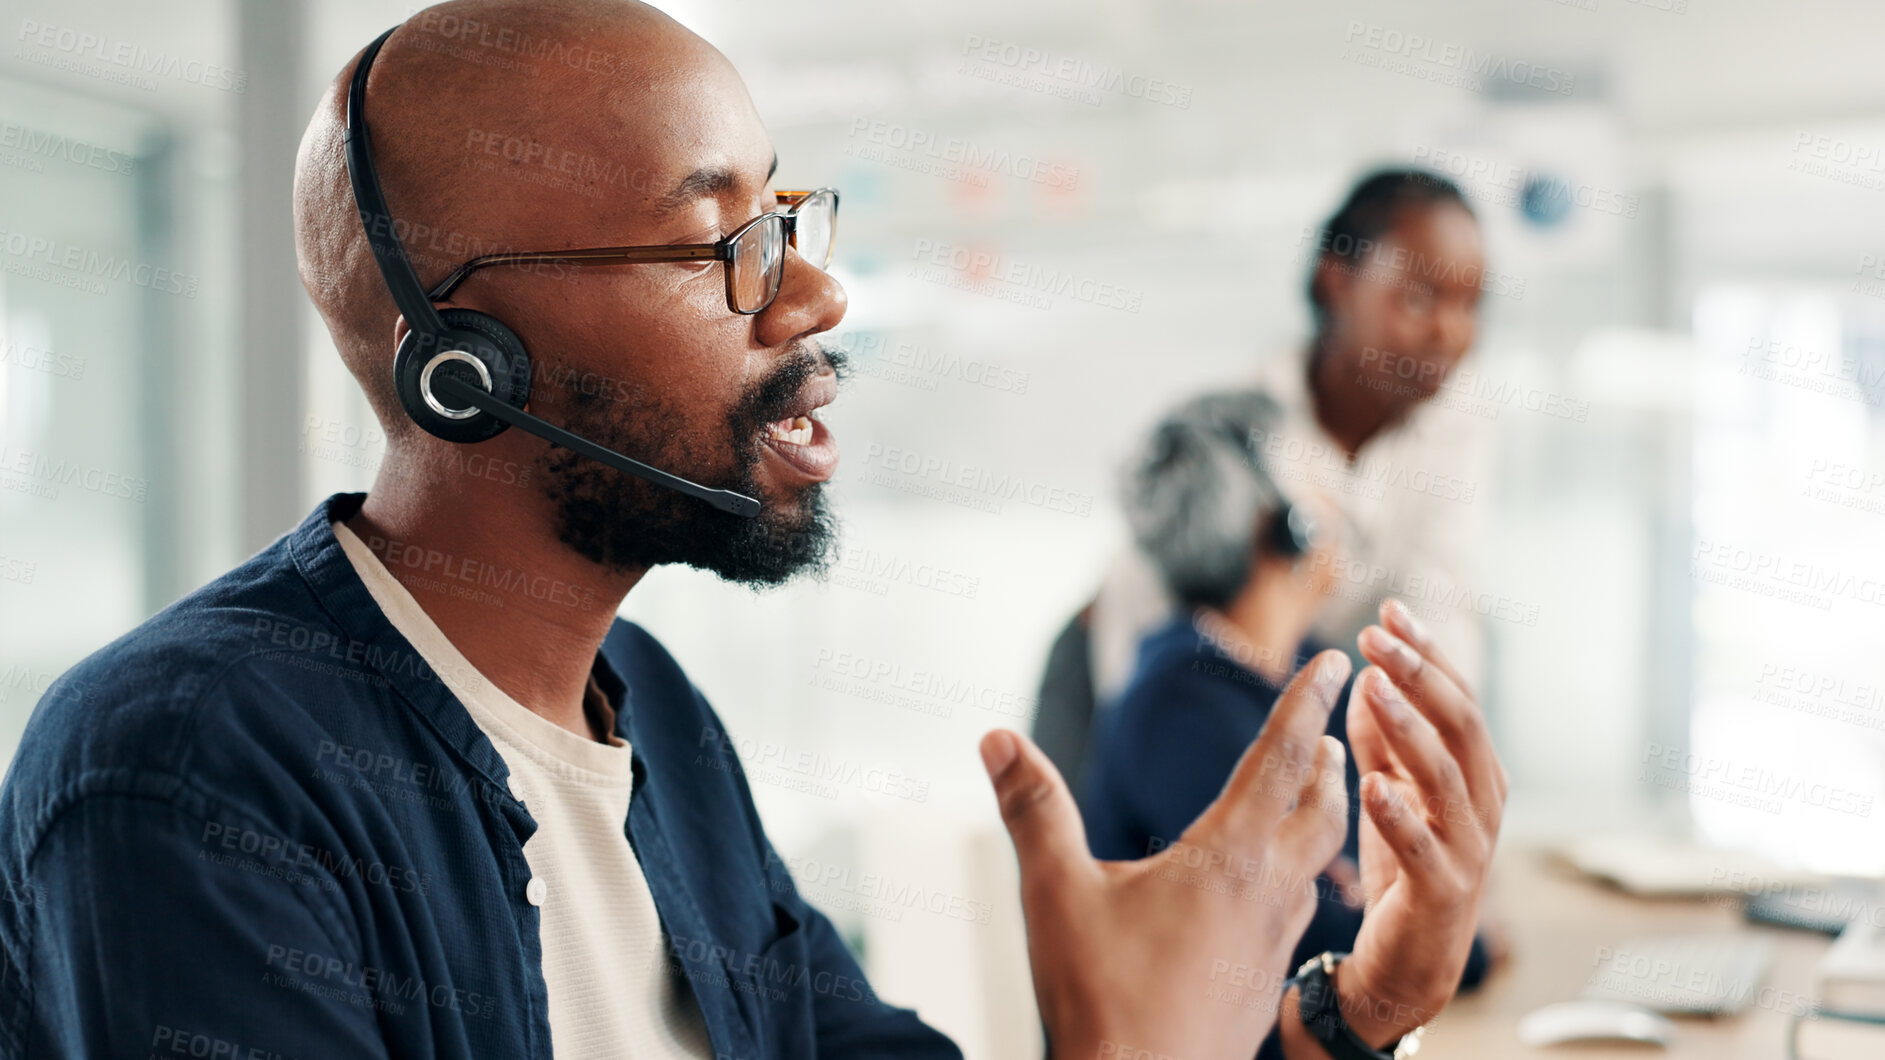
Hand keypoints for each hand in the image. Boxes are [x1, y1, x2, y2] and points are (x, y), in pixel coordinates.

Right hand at [982, 651, 1355, 1058]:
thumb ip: (1033, 811)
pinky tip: (1282, 887)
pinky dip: (1306, 870)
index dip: (1306, 702)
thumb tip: (997, 738)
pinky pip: (1303, 908)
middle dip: (1330, 756)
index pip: (1280, 759)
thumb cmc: (1102, 999)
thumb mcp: (1055, 895)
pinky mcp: (1265, 980)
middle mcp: (1267, 893)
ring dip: (1326, 813)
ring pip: (1320, 860)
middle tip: (1339, 720)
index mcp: (1227, 858)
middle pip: (1321, 807)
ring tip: (1322, 790)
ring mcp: (1275, 942)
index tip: (1334, 659)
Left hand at [1327, 599, 1507, 1047]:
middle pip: (1461, 725)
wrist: (1409, 961)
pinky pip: (1423, 847)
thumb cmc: (1403, 865)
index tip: (1388, 608)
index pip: (1456, 697)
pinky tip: (1372, 785)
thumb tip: (1368, 677)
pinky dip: (1399, 814)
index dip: (1426, 651)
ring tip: (1374, 689)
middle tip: (1377, 635)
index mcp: (1474, 771)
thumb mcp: (1389, 789)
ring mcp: (1469, 847)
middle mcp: (1483, 802)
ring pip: (1448, 777)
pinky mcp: (1442, 891)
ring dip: (1410, 728)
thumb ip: (1380, 738)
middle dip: (1420, 674)